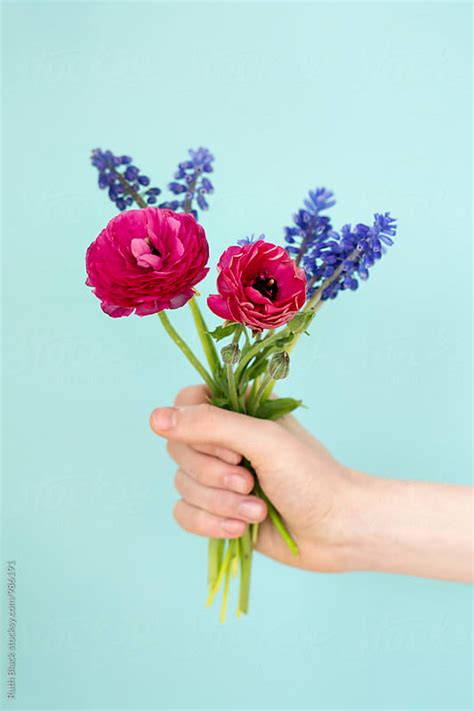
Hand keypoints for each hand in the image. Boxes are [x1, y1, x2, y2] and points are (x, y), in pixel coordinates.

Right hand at [150, 385, 358, 572]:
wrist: (337, 531)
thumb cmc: (311, 477)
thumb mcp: (263, 441)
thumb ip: (210, 425)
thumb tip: (155, 419)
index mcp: (238, 409)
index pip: (186, 402)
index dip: (195, 429)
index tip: (230, 449)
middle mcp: (224, 439)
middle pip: (178, 447)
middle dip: (212, 474)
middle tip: (249, 482)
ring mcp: (218, 476)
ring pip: (181, 484)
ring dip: (220, 503)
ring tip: (257, 510)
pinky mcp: (216, 509)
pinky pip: (184, 514)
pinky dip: (210, 524)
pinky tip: (241, 529)